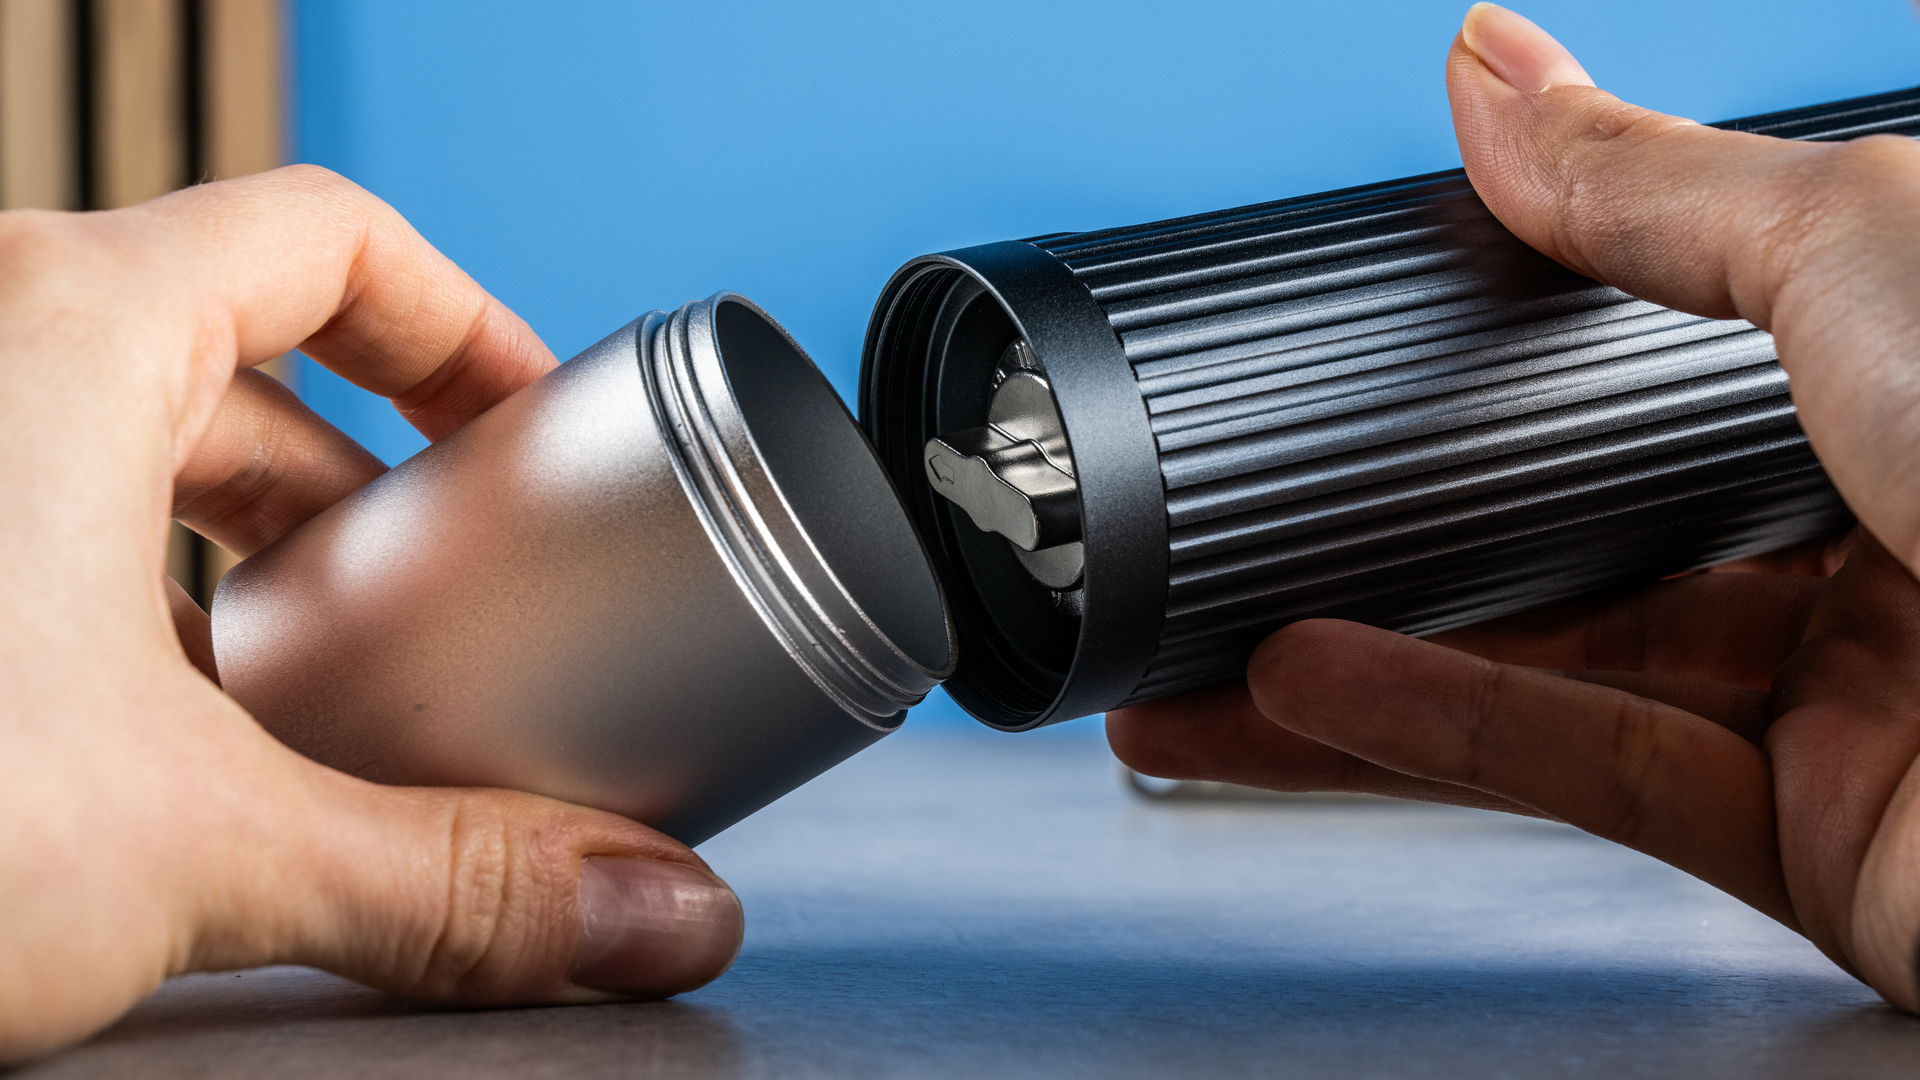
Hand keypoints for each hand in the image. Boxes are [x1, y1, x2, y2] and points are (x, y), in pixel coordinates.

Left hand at [0, 167, 742, 1061]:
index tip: (530, 422)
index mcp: (57, 333)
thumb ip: (448, 884)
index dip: (460, 321)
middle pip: (227, 351)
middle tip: (441, 584)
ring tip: (311, 677)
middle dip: (356, 472)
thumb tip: (649, 914)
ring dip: (229, 551)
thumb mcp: (185, 852)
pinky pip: (16, 524)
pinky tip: (146, 744)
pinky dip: (109, 607)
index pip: (326, 236)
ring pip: (105, 446)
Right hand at [1110, 3, 1919, 1010]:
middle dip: (1416, 527)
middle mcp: (1905, 530)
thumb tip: (1500, 68)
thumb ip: (1652, 186)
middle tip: (1267, 509)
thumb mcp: (1871, 254)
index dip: (1530, 323)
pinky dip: (1440, 737)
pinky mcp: (1828, 846)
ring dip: (1379, 661)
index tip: (1387, 317)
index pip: (1690, 334)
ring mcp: (1864, 697)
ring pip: (1574, 666)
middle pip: (1608, 517)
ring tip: (1212, 645)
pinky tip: (1305, 698)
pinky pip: (1597, 777)